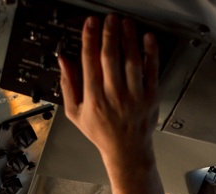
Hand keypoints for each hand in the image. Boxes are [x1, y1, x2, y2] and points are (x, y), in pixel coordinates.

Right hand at [58, 14, 159, 171]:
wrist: (127, 151)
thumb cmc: (101, 132)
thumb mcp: (75, 113)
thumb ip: (68, 85)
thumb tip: (64, 61)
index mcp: (94, 98)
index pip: (90, 62)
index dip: (90, 39)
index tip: (90, 24)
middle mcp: (115, 96)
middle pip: (111, 57)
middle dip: (109, 34)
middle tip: (109, 19)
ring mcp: (135, 96)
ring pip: (132, 61)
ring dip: (128, 38)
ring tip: (125, 24)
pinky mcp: (151, 97)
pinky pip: (152, 70)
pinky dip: (151, 53)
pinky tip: (147, 39)